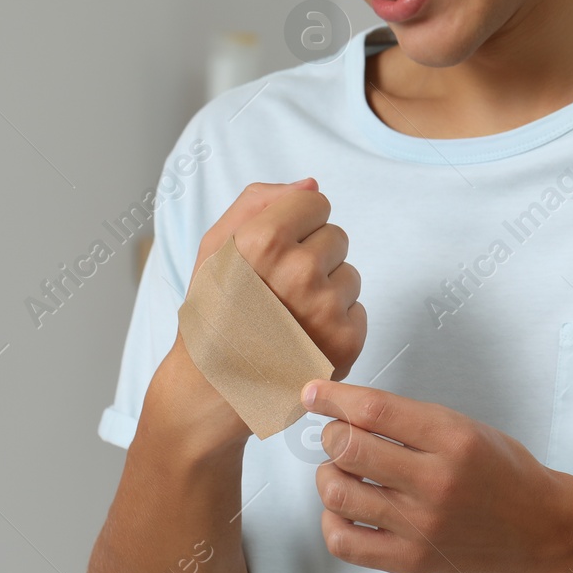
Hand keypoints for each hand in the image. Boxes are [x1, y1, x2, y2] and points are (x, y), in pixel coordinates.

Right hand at [189, 179, 367, 380]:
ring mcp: (326, 309)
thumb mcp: (215, 247)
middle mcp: (299, 272)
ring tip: (289, 316)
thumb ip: (258, 202)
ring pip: (349, 274)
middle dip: (312, 256)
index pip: (316, 202)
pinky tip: (303, 338)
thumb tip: (312, 184)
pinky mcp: (347, 341)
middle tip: (278, 290)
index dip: (295, 225)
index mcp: (264, 241)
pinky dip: (336, 322)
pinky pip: (358, 309)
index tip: (274, 252)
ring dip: (326, 290)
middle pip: (336, 236)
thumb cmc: (213, 311)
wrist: (214, 388)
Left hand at [302, 379, 572, 572]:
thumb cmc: (502, 472)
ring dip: (329, 476)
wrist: (540, 529)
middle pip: (348, 449)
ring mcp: (421, 526)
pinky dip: (332, 521)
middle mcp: (435, 482)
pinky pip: (344, 542)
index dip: (333, 398)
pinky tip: (346, 509)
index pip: (375, 411)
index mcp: (453, 439)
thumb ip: (410, 421)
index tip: (313, 394)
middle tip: (338, 435)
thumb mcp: (467, 428)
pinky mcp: (411, 561)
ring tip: (343, 472)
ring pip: (338, 495)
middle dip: (331, 435)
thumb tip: (346, 411)